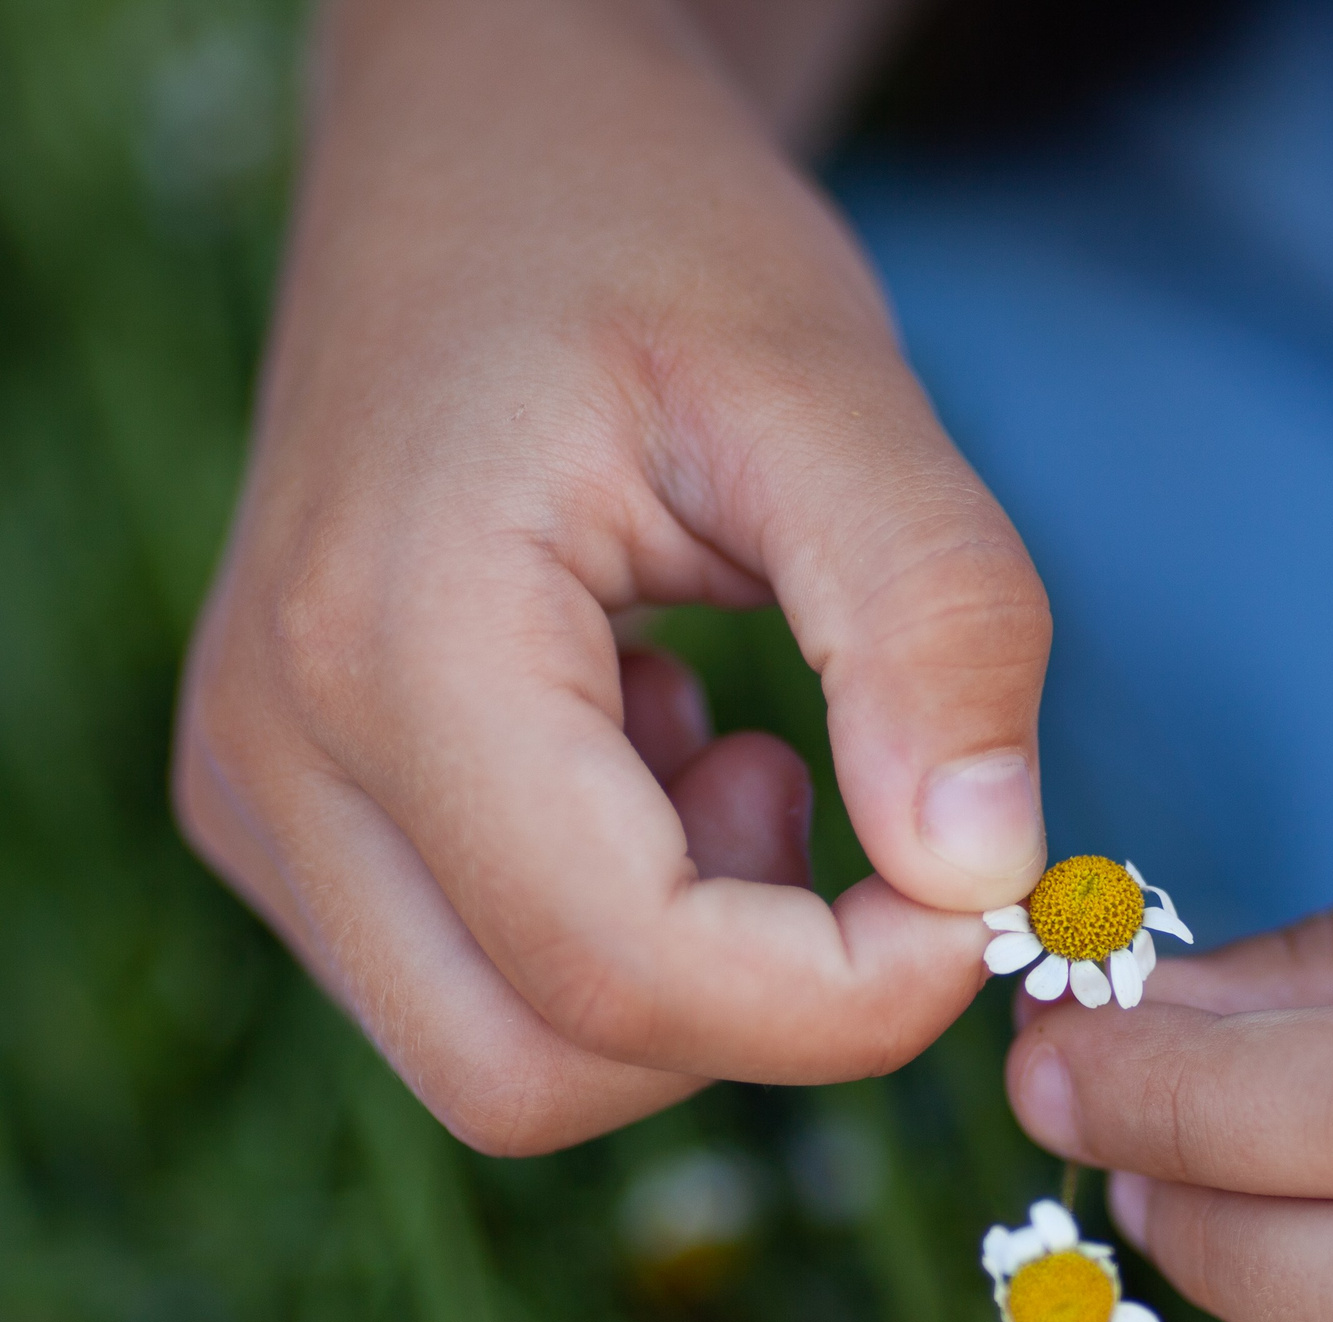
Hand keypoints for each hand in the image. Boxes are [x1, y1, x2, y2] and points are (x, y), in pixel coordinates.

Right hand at [176, 0, 1043, 1150]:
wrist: (488, 156)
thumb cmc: (652, 239)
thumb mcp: (832, 389)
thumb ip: (936, 622)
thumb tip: (987, 877)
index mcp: (390, 645)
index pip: (619, 971)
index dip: (845, 999)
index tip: (982, 899)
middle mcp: (276, 754)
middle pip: (540, 1073)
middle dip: (756, 1005)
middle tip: (844, 805)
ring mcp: (264, 798)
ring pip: (507, 1060)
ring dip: (689, 970)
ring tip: (741, 744)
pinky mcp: (297, 815)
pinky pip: (481, 988)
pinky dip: (625, 931)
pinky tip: (662, 746)